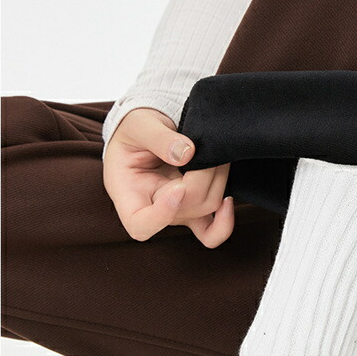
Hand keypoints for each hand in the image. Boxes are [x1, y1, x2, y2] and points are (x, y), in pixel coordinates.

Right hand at [103, 107, 234, 247]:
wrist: (148, 128)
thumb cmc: (135, 129)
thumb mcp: (139, 124)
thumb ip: (159, 138)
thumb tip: (187, 153)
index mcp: (128, 193)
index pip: (140, 224)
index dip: (163, 214)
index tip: (179, 187)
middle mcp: (152, 208)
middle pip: (184, 210)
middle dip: (201, 178)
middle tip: (204, 147)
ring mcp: (176, 210)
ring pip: (204, 209)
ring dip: (217, 180)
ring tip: (214, 152)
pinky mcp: (195, 206)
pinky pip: (211, 230)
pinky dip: (224, 222)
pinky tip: (228, 201)